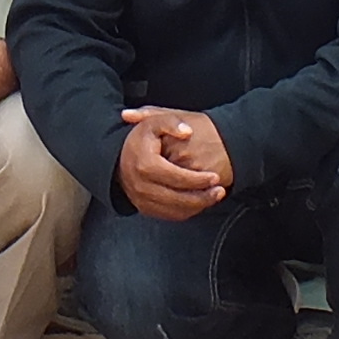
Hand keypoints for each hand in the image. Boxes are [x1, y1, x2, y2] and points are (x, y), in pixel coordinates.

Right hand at [116, 106, 231, 220]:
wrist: (119, 158)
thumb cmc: (141, 139)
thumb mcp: (154, 122)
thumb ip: (171, 122)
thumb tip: (187, 132)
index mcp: (145, 165)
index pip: (177, 178)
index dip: (199, 179)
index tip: (215, 177)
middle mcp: (141, 186)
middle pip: (178, 199)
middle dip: (203, 197)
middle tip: (220, 191)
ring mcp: (141, 200)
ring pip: (175, 210)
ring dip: (198, 206)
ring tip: (214, 197)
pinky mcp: (145, 208)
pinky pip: (169, 216)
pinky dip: (187, 211)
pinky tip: (199, 202)